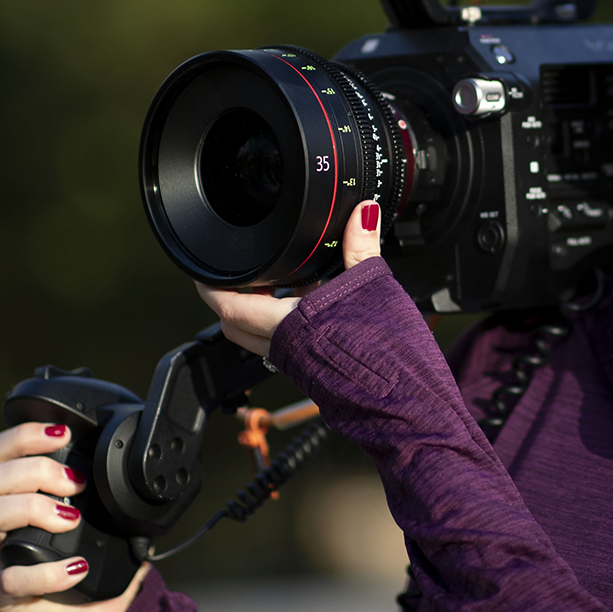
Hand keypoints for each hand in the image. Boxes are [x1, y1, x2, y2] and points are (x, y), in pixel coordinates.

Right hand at [0, 421, 147, 611]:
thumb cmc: (94, 560)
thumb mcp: (104, 519)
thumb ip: (110, 492)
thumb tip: (141, 471)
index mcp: (12, 497)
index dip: (23, 436)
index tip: (62, 433)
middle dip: (36, 470)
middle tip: (76, 484)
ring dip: (32, 508)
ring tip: (70, 520)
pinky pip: (8, 580)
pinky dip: (45, 573)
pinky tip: (75, 569)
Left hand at [197, 200, 380, 358]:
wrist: (406, 399)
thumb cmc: (387, 354)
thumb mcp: (372, 286)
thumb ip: (362, 246)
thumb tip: (362, 212)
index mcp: (287, 326)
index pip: (229, 307)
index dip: (212, 286)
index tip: (206, 268)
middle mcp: (285, 350)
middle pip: (236, 324)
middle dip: (231, 298)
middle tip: (238, 271)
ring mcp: (298, 364)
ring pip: (259, 336)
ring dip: (260, 310)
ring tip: (280, 280)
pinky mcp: (313, 371)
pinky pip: (284, 343)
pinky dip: (286, 321)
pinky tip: (314, 303)